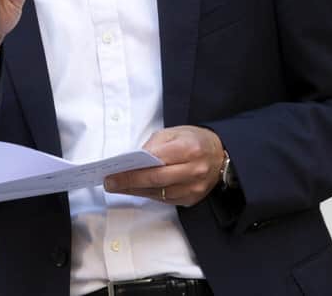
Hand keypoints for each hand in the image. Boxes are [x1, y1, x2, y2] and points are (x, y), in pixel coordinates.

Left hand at [103, 126, 224, 206]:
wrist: (220, 154)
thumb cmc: (195, 140)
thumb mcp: (174, 132)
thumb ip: (154, 145)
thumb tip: (134, 160)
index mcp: (189, 149)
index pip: (154, 162)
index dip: (132, 169)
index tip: (113, 172)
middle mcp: (193, 170)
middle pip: (155, 180)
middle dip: (129, 182)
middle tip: (110, 182)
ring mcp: (194, 187)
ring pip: (158, 193)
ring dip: (135, 191)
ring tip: (118, 186)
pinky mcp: (192, 199)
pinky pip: (165, 200)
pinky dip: (149, 194)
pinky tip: (136, 190)